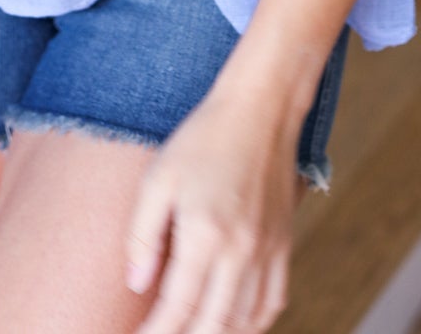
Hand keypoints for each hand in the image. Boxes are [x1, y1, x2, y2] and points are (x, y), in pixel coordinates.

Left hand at [124, 84, 305, 331]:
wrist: (261, 110)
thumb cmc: (203, 138)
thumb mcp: (158, 177)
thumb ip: (142, 235)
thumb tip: (137, 285)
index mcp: (205, 234)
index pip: (177, 308)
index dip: (154, 333)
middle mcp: (240, 251)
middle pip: (213, 325)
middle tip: (161, 333)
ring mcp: (267, 251)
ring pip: (245, 321)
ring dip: (217, 332)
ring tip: (191, 329)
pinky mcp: (283, 245)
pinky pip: (273, 302)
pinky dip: (252, 323)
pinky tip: (232, 322)